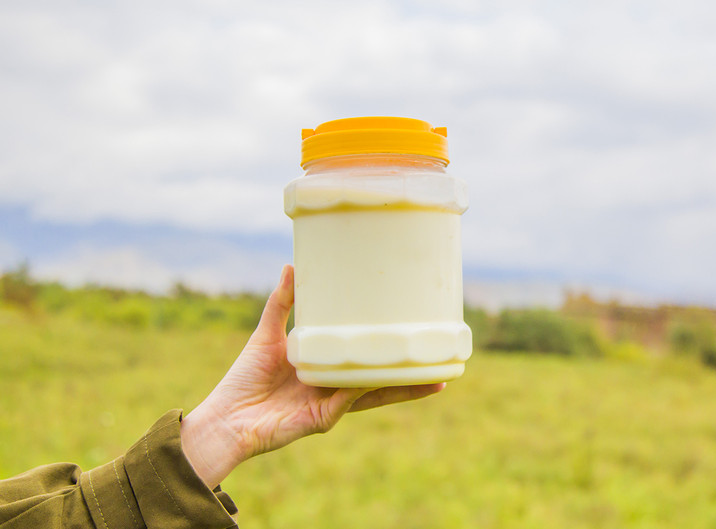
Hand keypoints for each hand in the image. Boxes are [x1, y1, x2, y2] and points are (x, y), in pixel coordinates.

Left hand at [180, 265, 444, 488]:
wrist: (225, 417)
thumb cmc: (244, 380)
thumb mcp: (267, 334)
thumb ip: (282, 303)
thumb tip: (292, 265)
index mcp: (327, 371)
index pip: (365, 362)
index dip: (389, 350)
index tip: (414, 332)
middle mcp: (335, 390)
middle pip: (382, 381)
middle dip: (413, 374)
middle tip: (443, 358)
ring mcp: (332, 407)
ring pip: (376, 394)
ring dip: (405, 387)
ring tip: (435, 379)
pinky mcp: (322, 420)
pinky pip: (349, 400)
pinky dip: (364, 386)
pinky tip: (383, 373)